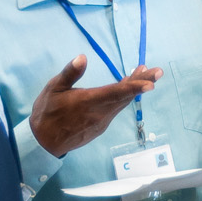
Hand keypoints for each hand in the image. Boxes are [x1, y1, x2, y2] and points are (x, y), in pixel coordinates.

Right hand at [28, 55, 163, 156]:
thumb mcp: (53, 89)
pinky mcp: (101, 126)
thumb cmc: (47, 112)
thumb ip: (69, 74)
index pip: (116, 92)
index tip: (151, 82)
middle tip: (158, 71)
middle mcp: (100, 113)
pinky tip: (126, 88)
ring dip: (134, 88)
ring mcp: (102, 121)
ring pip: (122, 103)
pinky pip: (116, 109)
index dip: (135, 87)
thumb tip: (83, 58)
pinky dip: (124, 97)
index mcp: (88, 101)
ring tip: (143, 72)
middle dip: (142, 82)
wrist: (44, 142)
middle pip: (125, 96)